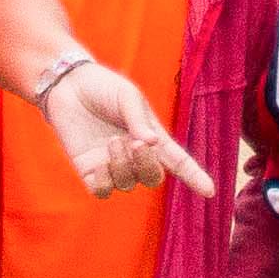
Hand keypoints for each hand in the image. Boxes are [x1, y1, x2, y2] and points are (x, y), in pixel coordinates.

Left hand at [44, 62, 215, 200]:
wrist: (68, 86)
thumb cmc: (103, 87)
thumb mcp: (127, 96)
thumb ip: (139, 120)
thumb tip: (151, 144)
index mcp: (151, 136)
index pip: (177, 161)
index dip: (194, 176)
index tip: (210, 191)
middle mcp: (134, 155)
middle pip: (153, 177)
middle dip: (148, 165)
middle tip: (136, 144)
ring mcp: (112, 165)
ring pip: (127, 183)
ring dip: (123, 165)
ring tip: (112, 140)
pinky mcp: (89, 171)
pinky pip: (103, 190)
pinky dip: (105, 181)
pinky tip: (100, 163)